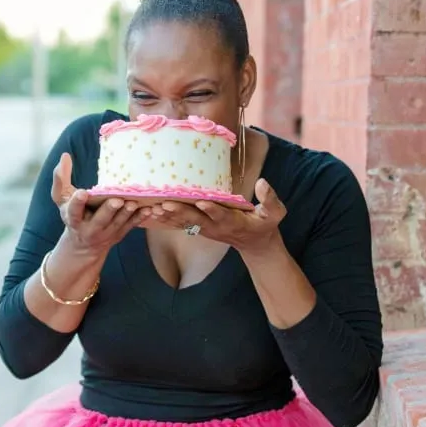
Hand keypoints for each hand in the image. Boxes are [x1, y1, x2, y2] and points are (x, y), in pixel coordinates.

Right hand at [51, 153, 150, 256]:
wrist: (83, 243)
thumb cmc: (72, 213)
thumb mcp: (62, 198)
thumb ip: (60, 178)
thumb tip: (65, 155)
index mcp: (73, 219)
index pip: (73, 211)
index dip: (77, 203)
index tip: (82, 193)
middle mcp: (90, 228)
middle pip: (100, 220)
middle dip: (108, 210)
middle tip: (116, 200)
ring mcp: (106, 233)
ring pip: (118, 223)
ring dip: (126, 213)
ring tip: (133, 203)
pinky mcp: (120, 233)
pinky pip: (131, 225)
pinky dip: (140, 218)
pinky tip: (149, 209)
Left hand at [140, 178, 286, 256]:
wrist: (255, 243)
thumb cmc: (265, 224)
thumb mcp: (275, 213)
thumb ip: (271, 199)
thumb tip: (263, 183)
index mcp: (234, 221)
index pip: (222, 215)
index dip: (212, 210)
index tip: (201, 203)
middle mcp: (216, 226)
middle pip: (196, 219)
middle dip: (180, 212)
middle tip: (164, 204)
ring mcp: (206, 229)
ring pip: (184, 222)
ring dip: (168, 216)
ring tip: (151, 209)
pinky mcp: (199, 228)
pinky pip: (180, 223)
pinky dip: (166, 218)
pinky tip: (150, 212)